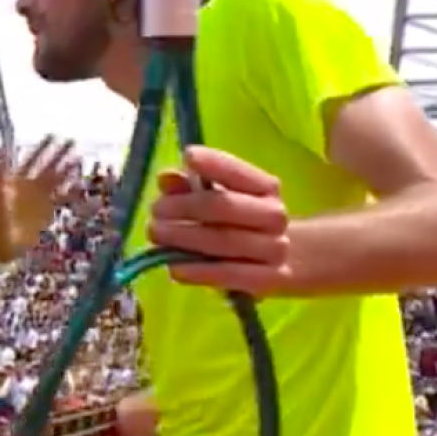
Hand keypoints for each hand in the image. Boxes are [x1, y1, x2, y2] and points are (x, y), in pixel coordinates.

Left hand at [0, 135, 77, 262]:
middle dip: (59, 154)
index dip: (42, 148)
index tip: (53, 135)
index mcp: (17, 180)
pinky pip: (61, 198)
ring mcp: (39, 198)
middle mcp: (30, 186)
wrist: (0, 245)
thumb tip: (1, 156)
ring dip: (67, 170)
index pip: (32, 160)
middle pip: (47, 166)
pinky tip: (80, 185)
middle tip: (72, 141)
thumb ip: (0, 177)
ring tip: (79, 159)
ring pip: (56, 180)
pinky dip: (71, 192)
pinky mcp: (46, 211)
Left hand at [148, 146, 291, 295]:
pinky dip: (199, 271)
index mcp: (266, 187)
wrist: (281, 261)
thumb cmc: (239, 222)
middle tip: (155, 209)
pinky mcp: (268, 280)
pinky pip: (229, 274)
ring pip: (224, 241)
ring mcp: (275, 249)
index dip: (213, 162)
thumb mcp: (219, 197)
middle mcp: (274, 216)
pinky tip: (175, 268)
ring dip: (184, 237)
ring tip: (156, 233)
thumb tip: (166, 178)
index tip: (188, 156)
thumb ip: (190, 186)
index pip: (238, 172)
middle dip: (185, 206)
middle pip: (225, 206)